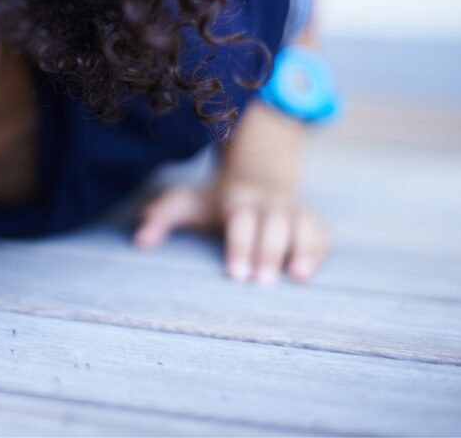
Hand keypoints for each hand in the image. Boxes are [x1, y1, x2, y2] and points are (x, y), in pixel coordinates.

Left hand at [133, 183, 328, 283]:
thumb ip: (162, 217)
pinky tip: (312, 271)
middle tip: (263, 284)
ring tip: (300, 277)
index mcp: (238, 199)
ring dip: (304, 248)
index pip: (241, 220)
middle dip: (269, 252)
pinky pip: (320, 232)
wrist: (254, 175)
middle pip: (274, 224)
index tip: (236, 275)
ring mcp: (292, 210)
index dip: (240, 245)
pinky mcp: (308, 220)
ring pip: (304, 224)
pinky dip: (319, 248)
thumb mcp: (186, 202)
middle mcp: (268, 202)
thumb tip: (139, 240)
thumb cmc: (213, 201)